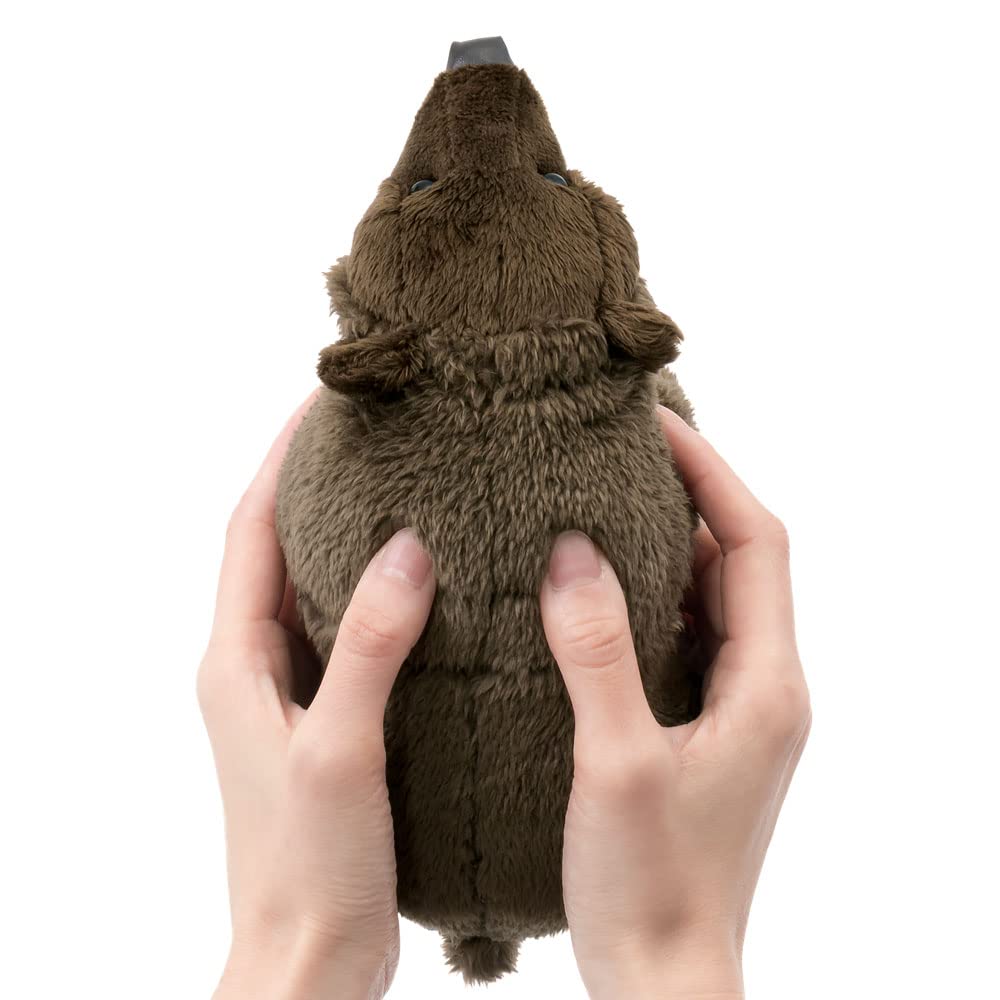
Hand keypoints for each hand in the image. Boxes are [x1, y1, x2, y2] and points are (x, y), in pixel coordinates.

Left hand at [197, 394, 435, 999]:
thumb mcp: (338, 747)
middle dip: (312, 481)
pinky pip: (343, 634)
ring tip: (402, 486)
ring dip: (342, 534)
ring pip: (310, 589)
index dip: (280, 457)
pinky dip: (372, 595)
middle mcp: (251, 668)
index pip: (249, 528)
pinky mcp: (324, 721)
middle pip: (274, 546)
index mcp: (235, 662)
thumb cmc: (308, 868)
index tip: (323, 401)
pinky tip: (424, 587)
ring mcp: (286, 695)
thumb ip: (370, 645)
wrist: (306, 963)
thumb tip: (408, 549)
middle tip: (373, 432)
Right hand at [540, 406, 810, 999]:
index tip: (652, 421)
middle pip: (737, 557)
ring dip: (665, 540)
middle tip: (618, 445)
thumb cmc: (651, 888)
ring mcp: (735, 707)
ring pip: (708, 595)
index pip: (754, 541)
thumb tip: (572, 551)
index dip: (710, 471)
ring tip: (600, 494)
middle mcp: (764, 686)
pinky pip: (682, 634)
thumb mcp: (617, 764)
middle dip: (689, 490)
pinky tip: (591, 585)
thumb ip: (597, 653)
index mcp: (766, 684)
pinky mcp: (702, 727)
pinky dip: (647, 593)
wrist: (667, 979)